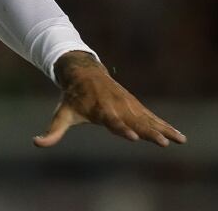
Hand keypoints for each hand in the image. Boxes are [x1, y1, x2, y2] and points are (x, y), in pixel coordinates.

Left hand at [33, 51, 185, 147]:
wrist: (85, 73)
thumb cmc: (73, 97)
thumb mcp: (62, 113)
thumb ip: (53, 131)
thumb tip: (36, 143)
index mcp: (100, 109)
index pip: (112, 121)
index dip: (121, 128)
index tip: (132, 137)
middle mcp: (117, 107)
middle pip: (135, 121)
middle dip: (149, 132)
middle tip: (162, 143)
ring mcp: (129, 106)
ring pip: (148, 120)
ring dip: (163, 130)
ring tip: (179, 141)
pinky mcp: (136, 106)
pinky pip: (153, 118)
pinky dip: (166, 126)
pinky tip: (180, 137)